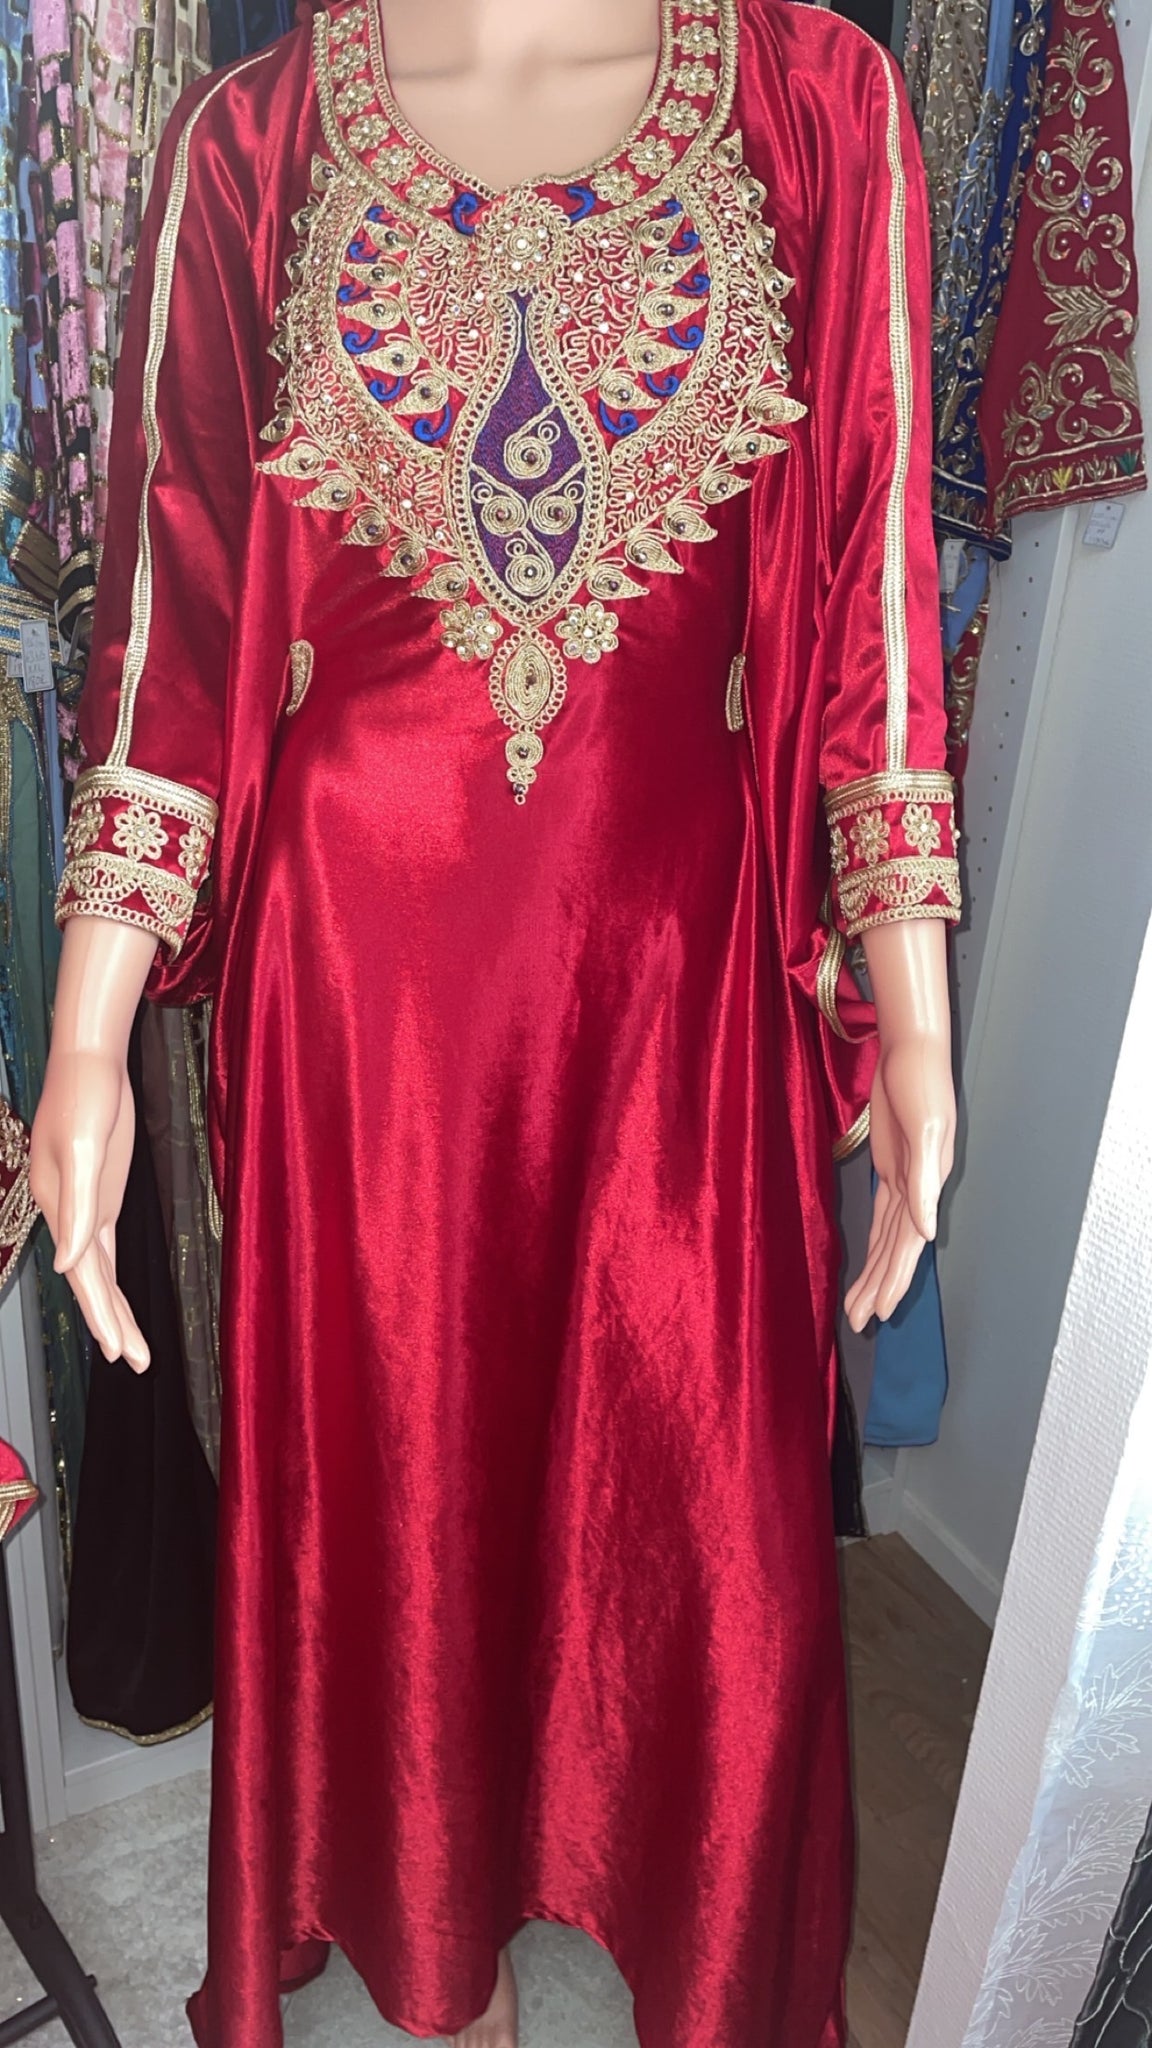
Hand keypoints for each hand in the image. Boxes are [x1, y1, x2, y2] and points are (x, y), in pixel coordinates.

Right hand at [30, 1046, 150, 1370]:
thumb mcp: (82, 1151)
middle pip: (91, 1283)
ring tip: (132, 1348)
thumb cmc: (85, 1098)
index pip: (84, 1277)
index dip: (101, 1316)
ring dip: (113, 1309)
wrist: (89, 1061)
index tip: (117, 1352)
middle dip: (111, 1325)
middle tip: (134, 1363)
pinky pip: (102, 1248)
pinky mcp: (99, 1194)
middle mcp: (68, 1215)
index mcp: (60, 1208)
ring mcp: (84, 1206)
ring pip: (98, 1271)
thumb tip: (66, 1266)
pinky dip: (108, 1278)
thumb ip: (75, 1209)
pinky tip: (115, 1299)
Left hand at [844, 1025, 955, 1333]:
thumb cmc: (921, 1083)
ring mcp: (905, 1179)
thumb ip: (927, 1183)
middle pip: (897, 1250)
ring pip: (888, 1237)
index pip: (908, 1246)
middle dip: (880, 1286)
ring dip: (875, 1270)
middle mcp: (917, 1189)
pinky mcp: (892, 1165)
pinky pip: (884, 1214)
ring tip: (857, 1304)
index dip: (894, 1280)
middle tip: (860, 1324)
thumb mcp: (927, 1129)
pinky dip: (878, 1239)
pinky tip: (872, 1258)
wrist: (913, 1050)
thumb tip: (928, 1232)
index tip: (878, 1312)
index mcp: (925, 1185)